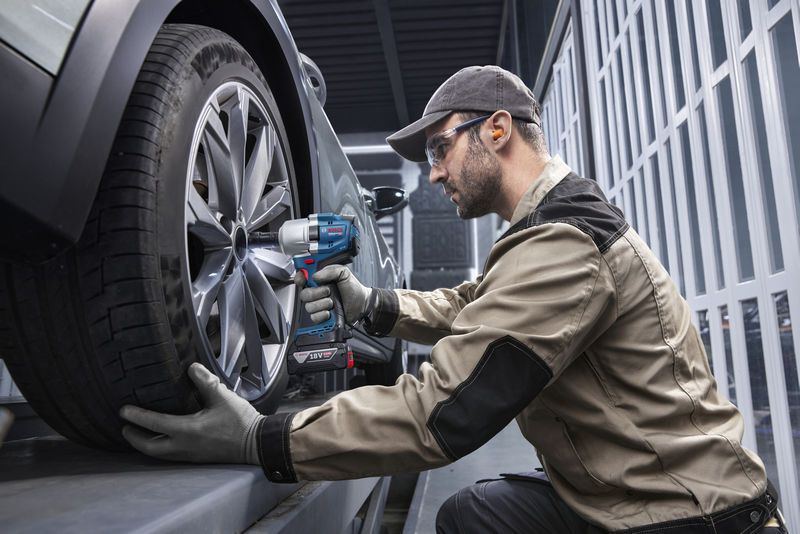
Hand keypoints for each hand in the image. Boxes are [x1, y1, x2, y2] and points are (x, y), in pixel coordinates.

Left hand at [119, 363, 262, 464]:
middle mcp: (183, 446)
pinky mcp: (196, 458)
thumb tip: (191, 367)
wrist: (256, 443)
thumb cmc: (240, 421)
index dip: (136, 416)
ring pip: (158, 454)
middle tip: (125, 426)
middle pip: (149, 446)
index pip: (154, 423)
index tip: (123, 410)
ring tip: (138, 434)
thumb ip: (205, 381)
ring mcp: (189, 455)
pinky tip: (162, 440)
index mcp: (187, 430)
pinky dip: (159, 448)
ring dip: (145, 444)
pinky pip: (169, 455)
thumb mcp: (222, 396)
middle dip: (134, 437)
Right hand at [295, 265, 371, 324]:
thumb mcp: (344, 273)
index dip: (300, 278)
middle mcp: (316, 293)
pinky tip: (330, 312)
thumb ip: (330, 270)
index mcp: (319, 280)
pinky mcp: (321, 317)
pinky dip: (322, 315)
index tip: (303, 279)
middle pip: (303, 294)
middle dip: (316, 293)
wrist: (362, 304)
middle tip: (328, 291)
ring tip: (332, 302)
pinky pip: (314, 317)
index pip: (302, 278)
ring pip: (309, 306)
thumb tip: (315, 275)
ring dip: (322, 304)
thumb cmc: (353, 288)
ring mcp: (318, 305)